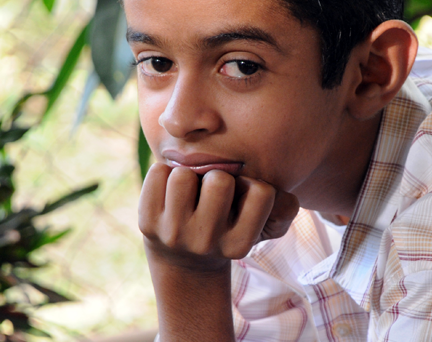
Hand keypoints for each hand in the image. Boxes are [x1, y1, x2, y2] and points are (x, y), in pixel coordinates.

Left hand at [138, 163, 299, 271]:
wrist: (183, 259)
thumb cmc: (230, 226)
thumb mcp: (263, 223)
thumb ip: (284, 205)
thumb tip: (262, 188)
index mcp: (238, 246)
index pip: (262, 193)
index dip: (252, 186)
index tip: (240, 201)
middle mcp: (205, 244)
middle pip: (219, 180)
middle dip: (217, 177)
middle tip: (210, 194)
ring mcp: (173, 235)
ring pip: (184, 174)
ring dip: (188, 175)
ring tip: (190, 193)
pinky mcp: (147, 223)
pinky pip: (158, 172)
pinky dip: (165, 173)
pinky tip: (169, 193)